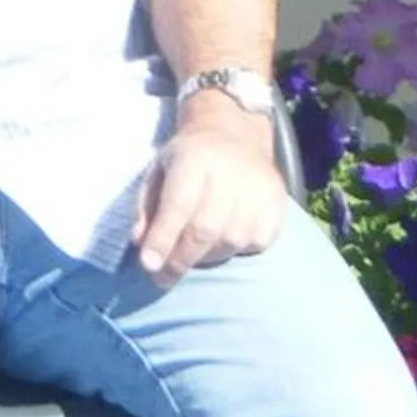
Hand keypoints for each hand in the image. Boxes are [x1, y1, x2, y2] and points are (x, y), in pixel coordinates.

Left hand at [130, 99, 288, 286]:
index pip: (178, 205)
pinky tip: (221, 237)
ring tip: (192, 250)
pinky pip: (251, 247)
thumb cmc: (189, 159)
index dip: (163, 238)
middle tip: (162, 278)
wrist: (236, 138)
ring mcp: (258, 195)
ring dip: (203, 256)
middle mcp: (230, 177)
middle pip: (203, 231)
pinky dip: (230, 251)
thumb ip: (146, 206)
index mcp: (195, 159)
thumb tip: (140, 244)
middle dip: (179, 260)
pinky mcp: (276, 211)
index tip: (148, 265)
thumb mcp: (159, 170)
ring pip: (226, 245)